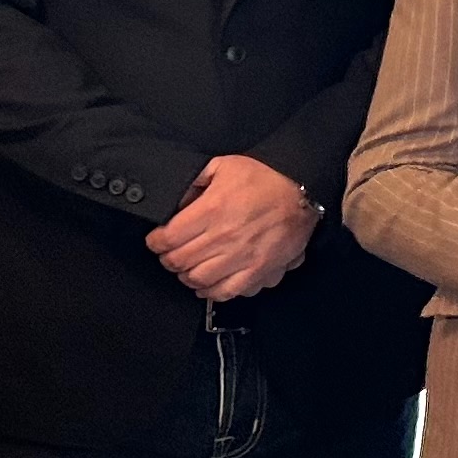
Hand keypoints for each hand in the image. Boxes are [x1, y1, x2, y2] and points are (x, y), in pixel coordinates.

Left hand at [144, 155, 318, 302]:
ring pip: (198, 279)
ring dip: (186, 276)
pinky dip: (211, 292)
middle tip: (170, 253)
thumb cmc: (264, 178)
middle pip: (179, 261)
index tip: (156, 239)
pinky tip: (207, 283)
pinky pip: (226, 292)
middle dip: (168, 259)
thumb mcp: (223, 165)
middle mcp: (224, 237)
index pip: (167, 238)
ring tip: (187, 267)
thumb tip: (174, 201)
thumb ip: (194, 180)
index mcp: (212, 210)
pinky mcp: (258, 271)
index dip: (155, 241)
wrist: (302, 192)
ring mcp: (242, 257)